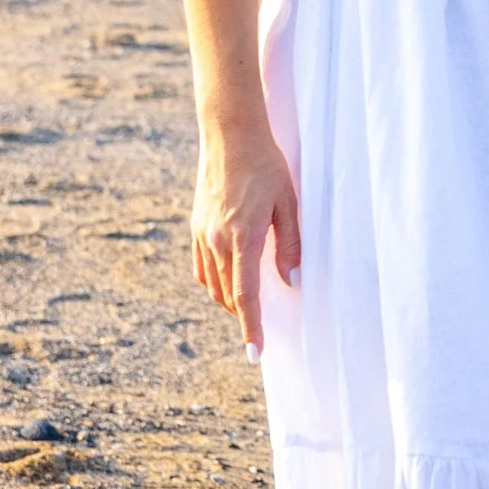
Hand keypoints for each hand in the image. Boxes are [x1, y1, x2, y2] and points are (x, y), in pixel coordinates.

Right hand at [191, 122, 299, 356]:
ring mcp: (202, 234)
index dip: (252, 327)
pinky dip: (213, 282)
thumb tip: (292, 281)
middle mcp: (217, 240)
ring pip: (212, 284)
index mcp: (244, 237)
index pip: (247, 295)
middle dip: (243, 316)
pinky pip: (201, 267)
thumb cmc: (267, 165)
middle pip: (227, 295)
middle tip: (260, 329)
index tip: (256, 353)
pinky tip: (227, 282)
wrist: (230, 135)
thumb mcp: (289, 202)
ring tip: (248, 307)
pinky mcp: (195, 226)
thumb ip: (291, 244)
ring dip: (229, 301)